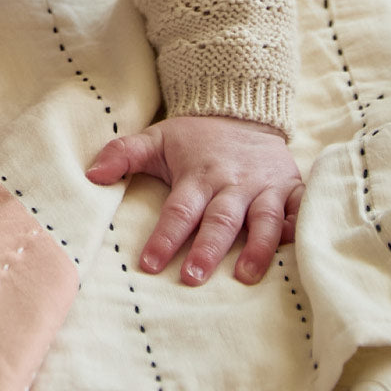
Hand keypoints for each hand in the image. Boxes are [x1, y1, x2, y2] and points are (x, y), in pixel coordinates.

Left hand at [86, 115, 303, 285]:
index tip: (149, 264)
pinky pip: (299, 209)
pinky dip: (298, 227)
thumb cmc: (195, 137)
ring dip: (255, 247)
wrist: (242, 112)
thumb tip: (91, 175)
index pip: (179, 209)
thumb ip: (123, 154)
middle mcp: (231, 182)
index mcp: (197, 174)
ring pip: (261, 219)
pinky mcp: (291, 187)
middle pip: (219, 219)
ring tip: (245, 276)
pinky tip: (294, 247)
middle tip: (193, 278)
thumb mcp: (156, 137)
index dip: (164, 236)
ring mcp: (264, 186)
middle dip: (207, 249)